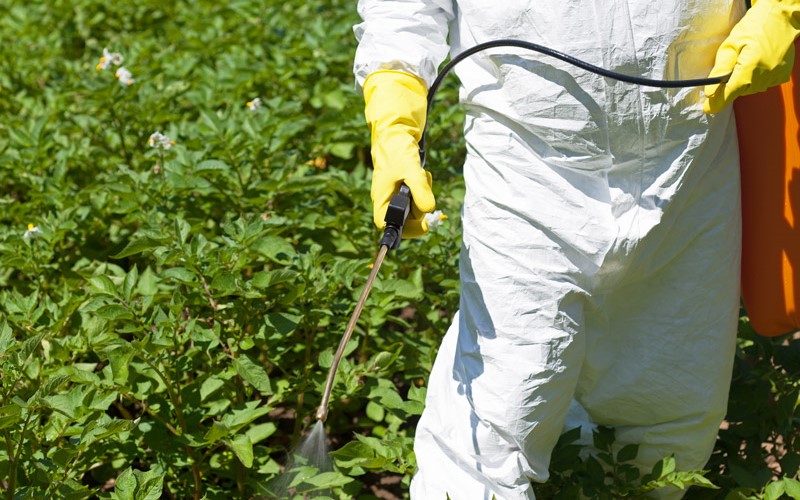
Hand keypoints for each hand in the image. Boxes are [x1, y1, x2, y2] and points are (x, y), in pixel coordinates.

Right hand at [363, 70, 435, 236]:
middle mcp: (387, 201)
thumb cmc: (397, 150)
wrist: (396, 132)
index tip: (426, 224)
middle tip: (422, 186)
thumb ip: (420, 190)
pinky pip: (419, 196)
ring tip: (421, 176)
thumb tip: (430, 210)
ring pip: (416, 207)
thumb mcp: (410, 169)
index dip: (408, 230)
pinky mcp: (405, 188)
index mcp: (381, 201)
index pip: (390, 227)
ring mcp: (396, 195)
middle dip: (420, 206)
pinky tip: (420, 174)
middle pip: (408, 219)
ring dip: (424, 194)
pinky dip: (424, 187)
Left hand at [704, 0, 799, 113]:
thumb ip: (720, 69)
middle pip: (740, 91)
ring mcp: (775, 77)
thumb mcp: (731, 45)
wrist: (781, 18)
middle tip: (732, 65)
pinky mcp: (782, 75)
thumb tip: (710, 91)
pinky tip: (758, 62)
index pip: (729, 93)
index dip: (717, 103)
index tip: (707, 109)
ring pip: (751, 88)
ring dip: (745, 80)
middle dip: (731, 84)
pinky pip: (763, 83)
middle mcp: (764, 76)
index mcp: (749, 68)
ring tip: (747, 60)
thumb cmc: (754, 26)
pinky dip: (757, 77)